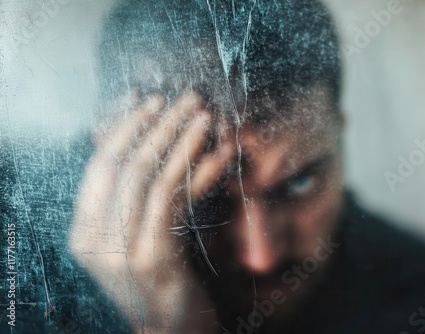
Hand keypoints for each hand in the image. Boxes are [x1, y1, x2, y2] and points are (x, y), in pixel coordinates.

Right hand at [69, 92, 234, 332]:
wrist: (170, 332)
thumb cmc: (157, 282)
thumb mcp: (139, 237)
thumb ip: (138, 199)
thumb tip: (154, 145)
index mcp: (84, 231)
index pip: (100, 166)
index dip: (125, 129)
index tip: (150, 101)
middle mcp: (94, 239)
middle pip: (127, 164)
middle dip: (160, 125)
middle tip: (186, 97)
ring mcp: (122, 249)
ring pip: (152, 175)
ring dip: (183, 139)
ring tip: (206, 114)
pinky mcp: (154, 257)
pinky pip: (177, 199)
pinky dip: (201, 170)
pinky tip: (221, 152)